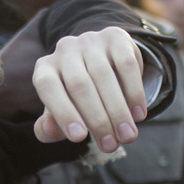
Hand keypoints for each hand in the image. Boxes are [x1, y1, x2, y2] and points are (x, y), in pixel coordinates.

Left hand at [29, 26, 148, 153]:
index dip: (63, 112)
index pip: (48, 87)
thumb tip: (48, 131)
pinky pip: (126, 63)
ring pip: (103, 75)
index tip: (79, 138)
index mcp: (45, 68)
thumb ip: (50, 126)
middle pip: (79, 84)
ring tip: (128, 136)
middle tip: (111, 146)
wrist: (102, 61)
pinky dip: (134, 91)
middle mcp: (64, 49)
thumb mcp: (61, 111)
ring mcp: (90, 40)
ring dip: (118, 110)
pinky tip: (139, 114)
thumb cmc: (76, 96)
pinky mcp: (115, 37)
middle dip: (97, 119)